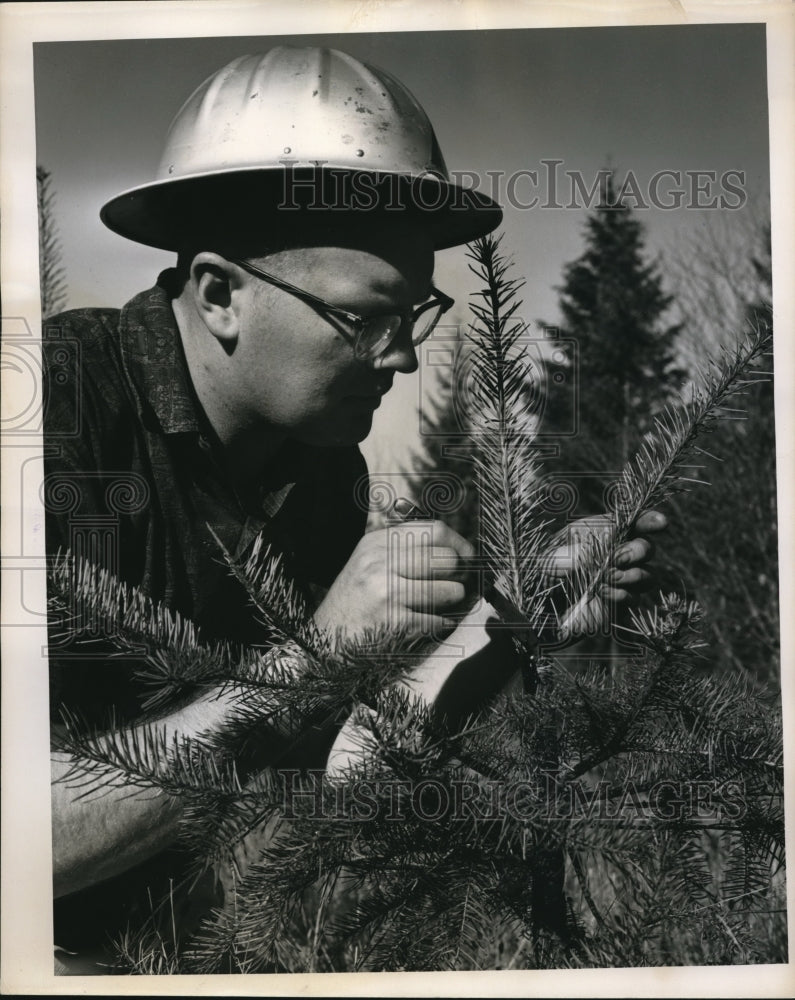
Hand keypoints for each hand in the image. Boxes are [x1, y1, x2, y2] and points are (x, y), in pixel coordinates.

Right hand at [314, 520, 474, 642]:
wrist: (323, 642)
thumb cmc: (355, 602)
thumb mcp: (369, 563)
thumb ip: (404, 549)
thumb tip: (455, 548)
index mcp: (376, 543)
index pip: (436, 530)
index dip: (459, 545)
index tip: (465, 559)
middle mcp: (380, 562)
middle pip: (448, 559)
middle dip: (459, 576)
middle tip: (455, 586)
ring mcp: (387, 592)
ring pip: (450, 590)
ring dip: (451, 603)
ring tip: (437, 606)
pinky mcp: (394, 622)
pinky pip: (438, 620)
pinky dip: (438, 625)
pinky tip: (424, 625)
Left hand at [548, 509, 667, 639]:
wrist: (533, 613)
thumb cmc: (535, 576)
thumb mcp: (546, 560)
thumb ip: (572, 553)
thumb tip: (603, 549)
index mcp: (595, 532)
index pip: (629, 521)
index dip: (648, 519)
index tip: (660, 523)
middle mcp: (611, 554)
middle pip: (645, 547)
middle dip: (636, 551)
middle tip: (616, 559)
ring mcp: (617, 579)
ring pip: (647, 574)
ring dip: (630, 576)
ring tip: (604, 579)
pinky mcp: (617, 604)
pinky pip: (635, 597)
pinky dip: (622, 594)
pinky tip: (602, 594)